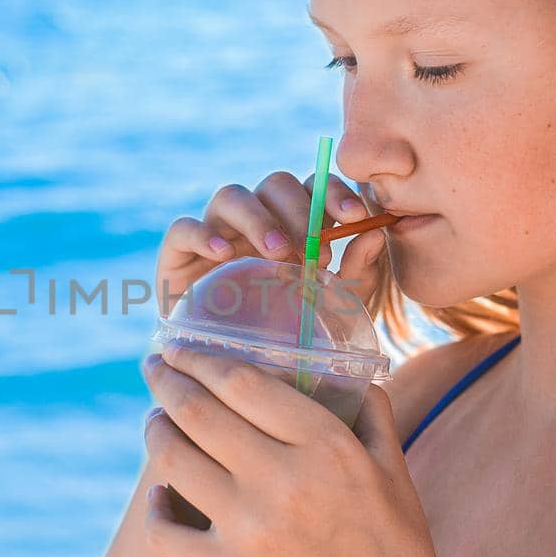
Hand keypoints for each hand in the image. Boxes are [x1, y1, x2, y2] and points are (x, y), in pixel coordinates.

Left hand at [139, 341, 438, 556]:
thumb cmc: (395, 548)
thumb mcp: (395, 470)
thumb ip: (371, 414)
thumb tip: (348, 370)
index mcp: (326, 445)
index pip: (242, 382)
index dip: (200, 358)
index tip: (180, 347)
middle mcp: (283, 480)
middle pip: (198, 412)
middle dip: (165, 381)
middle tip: (153, 368)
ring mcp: (250, 528)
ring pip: (174, 462)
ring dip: (154, 433)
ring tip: (154, 423)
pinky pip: (166, 532)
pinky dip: (153, 509)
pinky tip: (156, 496)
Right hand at [153, 171, 389, 317]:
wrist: (235, 372)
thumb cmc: (289, 332)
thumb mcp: (335, 305)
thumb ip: (358, 270)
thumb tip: (377, 232)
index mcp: (291, 221)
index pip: (312, 186)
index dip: (333, 192)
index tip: (355, 216)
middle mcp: (253, 218)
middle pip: (274, 184)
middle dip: (299, 209)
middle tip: (314, 250)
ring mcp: (214, 231)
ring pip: (230, 196)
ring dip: (258, 218)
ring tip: (277, 253)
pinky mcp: (178, 253)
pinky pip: (183, 228)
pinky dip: (202, 234)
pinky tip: (223, 255)